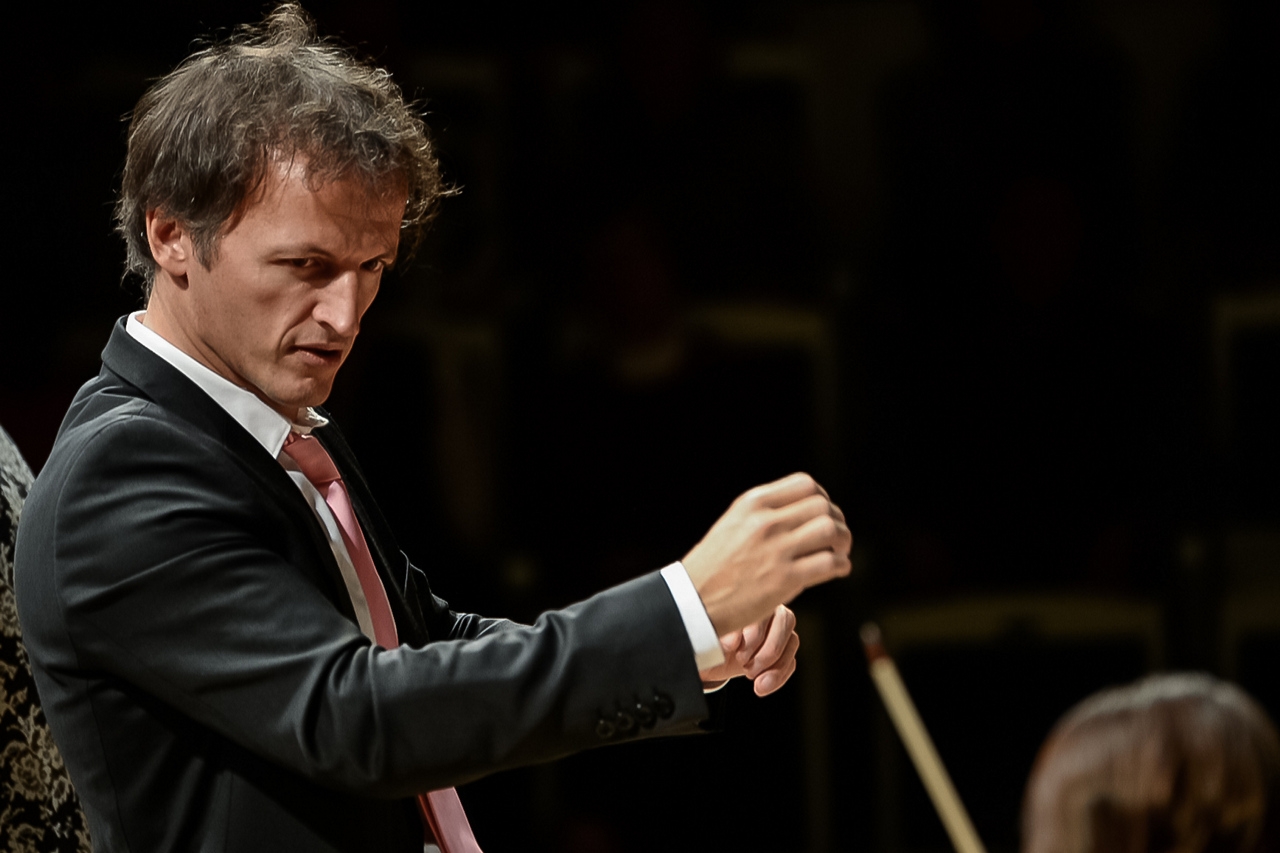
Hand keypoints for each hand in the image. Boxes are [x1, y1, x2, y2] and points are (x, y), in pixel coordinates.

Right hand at [682, 473, 850, 635]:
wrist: (693, 601)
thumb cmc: (714, 566)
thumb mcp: (734, 523)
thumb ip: (765, 512)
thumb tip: (802, 510)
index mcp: (753, 503)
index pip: (806, 484)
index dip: (823, 498)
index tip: (822, 515)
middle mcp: (766, 521)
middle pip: (823, 506)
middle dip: (837, 521)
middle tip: (836, 538)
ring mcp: (776, 550)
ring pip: (831, 530)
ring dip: (843, 542)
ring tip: (839, 553)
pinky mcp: (785, 579)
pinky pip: (830, 563)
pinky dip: (841, 565)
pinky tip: (837, 570)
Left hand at [698, 605, 798, 695]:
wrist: (712, 657)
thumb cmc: (709, 639)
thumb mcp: (706, 633)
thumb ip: (715, 632)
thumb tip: (730, 642)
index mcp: (749, 597)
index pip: (760, 608)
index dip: (748, 630)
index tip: (729, 647)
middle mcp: (770, 608)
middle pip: (784, 621)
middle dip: (763, 647)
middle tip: (741, 661)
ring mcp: (781, 628)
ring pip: (792, 640)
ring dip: (771, 662)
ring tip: (749, 674)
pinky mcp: (787, 649)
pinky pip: (790, 662)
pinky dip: (777, 676)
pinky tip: (760, 685)